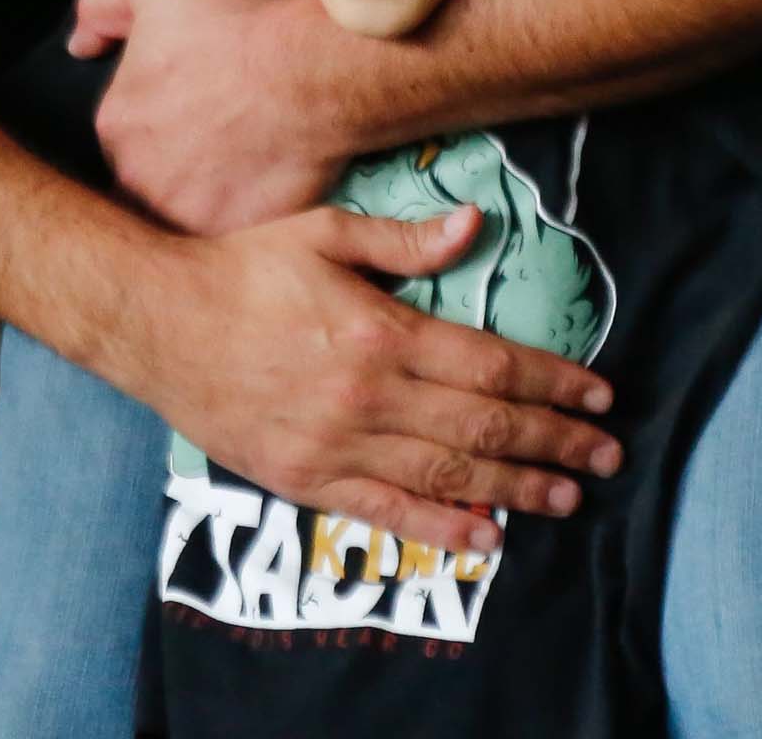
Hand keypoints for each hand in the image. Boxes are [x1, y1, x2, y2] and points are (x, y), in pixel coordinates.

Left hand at [80, 0, 351, 233]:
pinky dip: (240, 217)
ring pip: (184, 209)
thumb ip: (104, 6)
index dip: (165, 119)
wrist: (313, 71)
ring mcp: (179, 213)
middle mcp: (133, 176)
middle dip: (180, 162)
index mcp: (114, 122)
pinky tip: (265, 189)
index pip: (127, 133)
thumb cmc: (240, 25)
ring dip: (205, 194)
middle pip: (150, 177)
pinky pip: (226, 236)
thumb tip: (78, 44)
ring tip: (247, 166)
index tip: (202, 105)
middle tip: (226, 139)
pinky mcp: (226, 237)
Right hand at [128, 201, 620, 554]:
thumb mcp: (322, 232)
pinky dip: (441, 527)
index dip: (553, 380)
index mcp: (380, 331)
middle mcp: (367, 396)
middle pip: (484, 424)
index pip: (490, 362)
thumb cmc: (241, 268)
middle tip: (608, 452)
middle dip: (554, 439)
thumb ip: (403, 238)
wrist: (154, 322)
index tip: (599, 391)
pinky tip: (487, 537)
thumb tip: (474, 224)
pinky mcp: (304, 478)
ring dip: (517, 487)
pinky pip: (385, 510)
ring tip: (568, 495)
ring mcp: (336, 444)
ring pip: (446, 473)